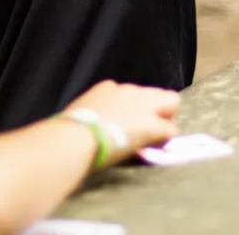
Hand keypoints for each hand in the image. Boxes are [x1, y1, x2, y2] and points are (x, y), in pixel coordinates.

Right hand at [64, 80, 178, 165]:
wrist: (76, 137)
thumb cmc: (68, 131)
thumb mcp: (78, 116)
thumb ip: (91, 117)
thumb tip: (88, 129)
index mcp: (106, 89)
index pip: (129, 94)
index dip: (132, 109)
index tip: (126, 123)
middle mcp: (128, 91)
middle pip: (156, 93)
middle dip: (157, 109)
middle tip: (150, 128)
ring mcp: (142, 105)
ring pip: (171, 102)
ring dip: (164, 120)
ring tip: (155, 139)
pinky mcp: (152, 124)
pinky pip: (169, 129)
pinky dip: (164, 140)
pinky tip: (154, 150)